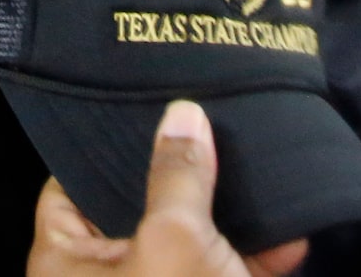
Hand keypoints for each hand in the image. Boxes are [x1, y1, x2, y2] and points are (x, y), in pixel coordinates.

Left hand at [29, 102, 306, 276]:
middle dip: (184, 174)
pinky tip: (293, 232)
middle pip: (140, 208)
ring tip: (260, 162)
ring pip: (191, 243)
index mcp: (67, 261)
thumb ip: (177, 175)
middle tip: (215, 120)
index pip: (72, 184)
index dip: (108, 143)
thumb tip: (182, 113)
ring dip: (230, 216)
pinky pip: (226, 275)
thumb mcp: (175, 240)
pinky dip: (256, 259)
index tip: (148, 101)